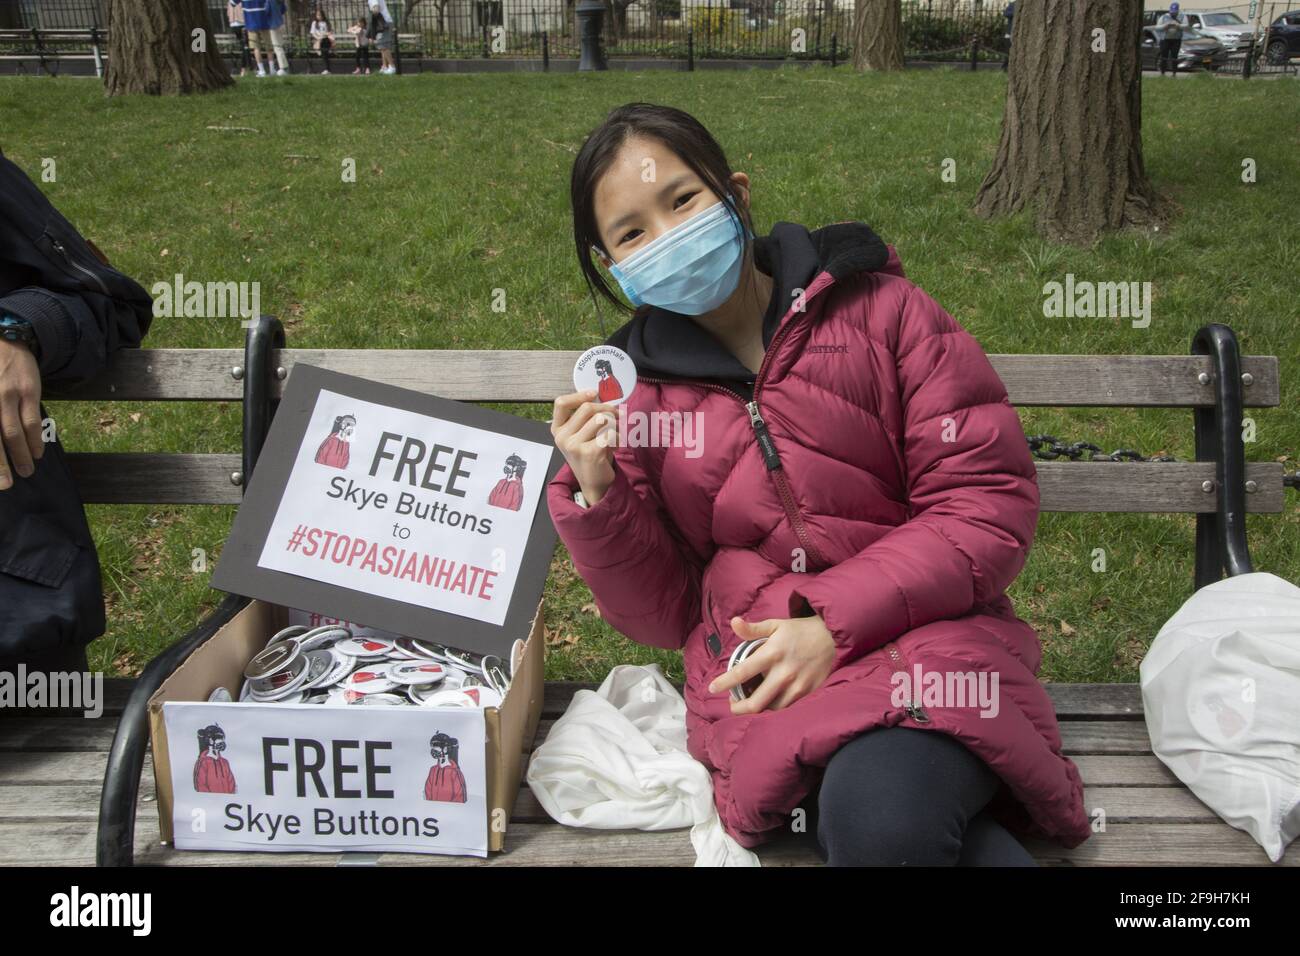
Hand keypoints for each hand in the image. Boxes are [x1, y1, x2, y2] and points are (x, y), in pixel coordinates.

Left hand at [0, 338, 43, 489]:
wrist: (5, 340)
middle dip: (0, 464)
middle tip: (6, 484)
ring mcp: (8, 395)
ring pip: (14, 433)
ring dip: (21, 455)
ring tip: (27, 471)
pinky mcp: (28, 392)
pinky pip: (32, 421)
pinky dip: (35, 439)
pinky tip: (36, 451)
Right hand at [550, 388, 618, 505]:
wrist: (594, 483)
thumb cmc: (590, 454)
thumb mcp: (582, 434)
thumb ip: (586, 417)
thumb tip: (602, 396)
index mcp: (558, 429)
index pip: (561, 403)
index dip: (579, 395)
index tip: (595, 394)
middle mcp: (562, 437)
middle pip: (587, 408)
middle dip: (607, 409)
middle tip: (618, 415)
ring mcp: (574, 445)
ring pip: (601, 419)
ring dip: (614, 424)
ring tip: (615, 434)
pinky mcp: (589, 453)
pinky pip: (610, 433)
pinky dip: (618, 438)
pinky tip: (615, 446)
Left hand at [708, 613, 835, 714]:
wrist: (833, 637)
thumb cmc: (800, 631)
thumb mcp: (776, 625)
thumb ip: (753, 629)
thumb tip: (733, 622)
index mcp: (772, 653)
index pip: (742, 672)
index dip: (725, 683)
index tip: (712, 688)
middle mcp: (783, 672)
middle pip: (755, 702)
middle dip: (739, 708)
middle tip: (732, 704)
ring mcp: (797, 686)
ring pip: (771, 709)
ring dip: (757, 711)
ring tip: (750, 704)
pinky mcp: (808, 693)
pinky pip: (787, 709)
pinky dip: (775, 709)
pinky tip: (768, 704)